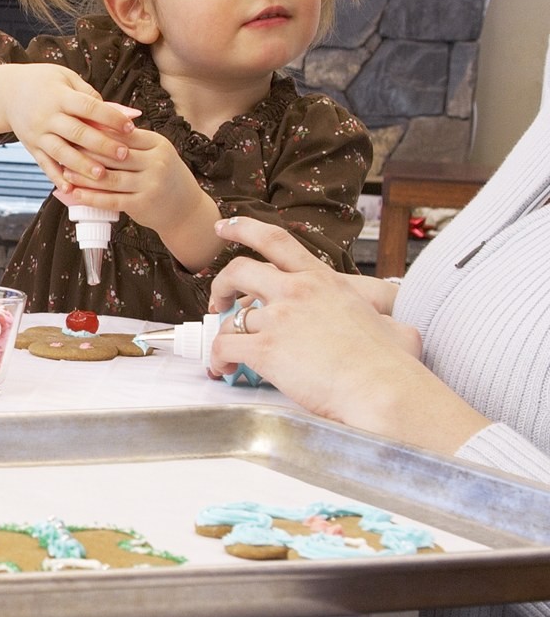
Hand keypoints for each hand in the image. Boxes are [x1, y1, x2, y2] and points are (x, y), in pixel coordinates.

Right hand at [0, 63, 138, 186]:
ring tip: (101, 176)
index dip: (110, 117)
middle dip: (101, 145)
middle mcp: (47, 116)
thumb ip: (92, 96)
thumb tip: (124, 113)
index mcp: (59, 96)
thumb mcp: (66, 78)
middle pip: (77, 132)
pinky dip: (56, 177)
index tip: (130, 127)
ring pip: (61, 152)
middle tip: (124, 155)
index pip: (88, 107)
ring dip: (82, 165)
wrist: (7, 92)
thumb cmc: (44, 82)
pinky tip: (71, 190)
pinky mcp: (31, 147)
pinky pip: (44, 164)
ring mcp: (37, 134)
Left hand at [57, 127, 213, 246]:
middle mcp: (156, 162)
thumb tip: (96, 125)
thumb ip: (132, 142)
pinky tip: (75, 193)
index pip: (122, 134)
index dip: (97, 132)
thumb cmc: (164, 176)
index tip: (75, 129)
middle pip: (114, 155)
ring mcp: (150, 184)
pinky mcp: (142, 204)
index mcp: (157, 144)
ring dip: (84, 176)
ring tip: (65, 171)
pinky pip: (111, 200)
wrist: (186, 209)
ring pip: (109, 178)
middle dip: (86, 152)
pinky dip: (90, 197)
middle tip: (64, 149)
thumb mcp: (155, 153)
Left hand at [206, 217, 486, 453]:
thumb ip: (385, 320)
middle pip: (238, 270)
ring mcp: (279, 319)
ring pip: (230, 317)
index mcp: (323, 280)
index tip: (223, 227)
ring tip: (227, 353)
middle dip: (221, 284)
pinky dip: (217, 358)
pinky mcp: (265, 349)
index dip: (243, 228)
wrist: (383, 389)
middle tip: (219, 302)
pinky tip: (224, 369)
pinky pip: (224, 347)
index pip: (275, 240)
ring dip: (222, 333)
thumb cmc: (393, 365)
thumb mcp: (394, 326)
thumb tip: (400, 329)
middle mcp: (296, 291)